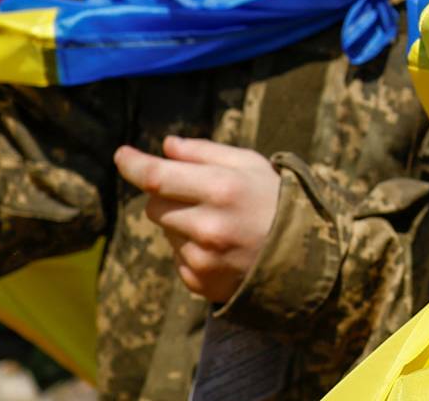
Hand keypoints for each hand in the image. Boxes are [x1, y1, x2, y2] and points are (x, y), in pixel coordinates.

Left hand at [113, 136, 279, 303]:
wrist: (307, 257)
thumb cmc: (275, 200)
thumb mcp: (249, 164)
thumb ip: (205, 152)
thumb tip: (166, 146)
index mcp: (222, 189)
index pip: (157, 176)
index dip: (132, 164)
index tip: (121, 154)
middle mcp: (209, 226)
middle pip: (154, 205)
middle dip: (167, 196)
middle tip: (200, 196)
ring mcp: (203, 259)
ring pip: (165, 232)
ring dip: (181, 224)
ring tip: (220, 225)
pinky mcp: (200, 283)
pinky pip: (177, 258)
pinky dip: (190, 250)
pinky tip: (221, 248)